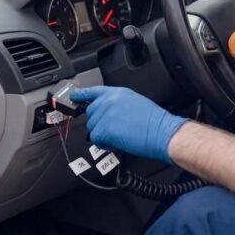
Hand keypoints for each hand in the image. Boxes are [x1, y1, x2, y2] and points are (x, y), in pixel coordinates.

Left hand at [70, 86, 187, 163]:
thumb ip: (118, 104)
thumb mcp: (135, 102)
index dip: (82, 94)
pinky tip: (117, 141)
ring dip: (103, 134)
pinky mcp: (103, 129)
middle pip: (90, 113)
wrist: (160, 131)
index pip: (94, 91)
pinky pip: (96, 139)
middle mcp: (109, 101)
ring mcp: (104, 114)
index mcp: (118, 93)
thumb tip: (109, 113)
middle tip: (114, 129)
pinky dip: (104, 144)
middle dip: (99, 123)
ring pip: (92, 128)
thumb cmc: (154, 121)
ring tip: (120, 135)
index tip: (73, 96)